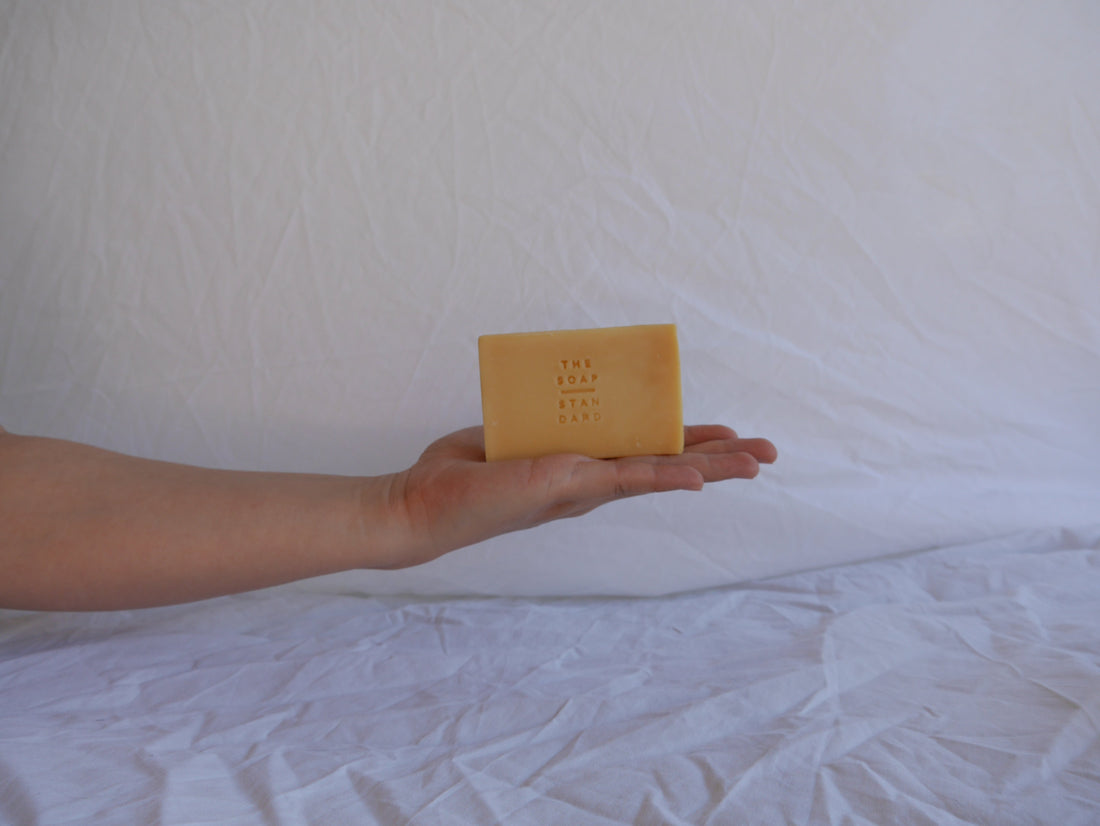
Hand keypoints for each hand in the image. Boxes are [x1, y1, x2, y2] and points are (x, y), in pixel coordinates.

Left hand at [382, 425, 776, 566]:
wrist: (423, 505)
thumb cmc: (460, 472)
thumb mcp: (512, 434)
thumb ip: (543, 423)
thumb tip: (562, 397)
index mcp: (581, 468)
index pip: (645, 454)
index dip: (686, 446)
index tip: (722, 434)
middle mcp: (589, 482)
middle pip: (665, 465)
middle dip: (719, 460)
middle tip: (768, 454)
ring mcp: (582, 486)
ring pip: (659, 474)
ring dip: (711, 468)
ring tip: (758, 463)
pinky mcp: (565, 485)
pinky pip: (624, 479)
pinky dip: (664, 476)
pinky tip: (700, 477)